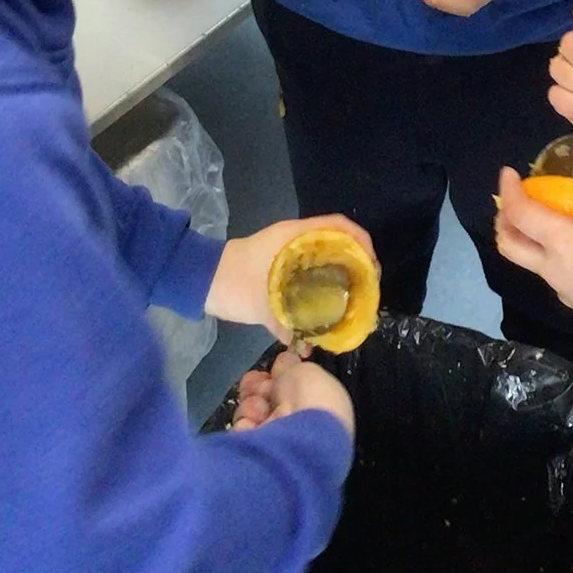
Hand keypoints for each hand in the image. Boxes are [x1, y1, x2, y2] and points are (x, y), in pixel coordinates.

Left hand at [205, 215, 375, 339]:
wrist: (201, 279)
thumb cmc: (231, 282)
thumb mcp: (257, 303)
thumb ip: (281, 322)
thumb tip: (307, 345)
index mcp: (294, 237)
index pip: (339, 227)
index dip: (362, 242)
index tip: (371, 268)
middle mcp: (296, 242)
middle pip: (338, 242)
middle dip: (357, 263)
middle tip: (367, 291)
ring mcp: (289, 254)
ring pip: (326, 256)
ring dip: (342, 272)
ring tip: (354, 301)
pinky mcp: (281, 269)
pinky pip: (309, 270)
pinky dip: (322, 284)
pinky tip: (327, 309)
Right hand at [231, 350, 355, 440]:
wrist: (299, 438)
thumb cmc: (312, 399)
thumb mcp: (308, 369)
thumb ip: (293, 366)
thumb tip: (285, 362)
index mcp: (322, 406)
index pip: (294, 388)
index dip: (281, 375)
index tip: (275, 368)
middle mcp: (301, 426)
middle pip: (270, 398)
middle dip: (260, 387)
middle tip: (260, 385)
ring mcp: (279, 443)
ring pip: (253, 412)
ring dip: (252, 404)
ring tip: (260, 406)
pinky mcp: (257, 455)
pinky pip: (244, 431)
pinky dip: (246, 422)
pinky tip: (255, 421)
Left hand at [494, 168, 572, 350]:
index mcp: (560, 241)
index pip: (519, 212)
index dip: (508, 190)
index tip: (509, 173)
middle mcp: (551, 265)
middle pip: (507, 243)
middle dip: (504, 219)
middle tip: (517, 200)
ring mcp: (560, 287)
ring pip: (529, 260)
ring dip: (528, 239)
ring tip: (552, 221)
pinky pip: (552, 273)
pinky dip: (552, 255)